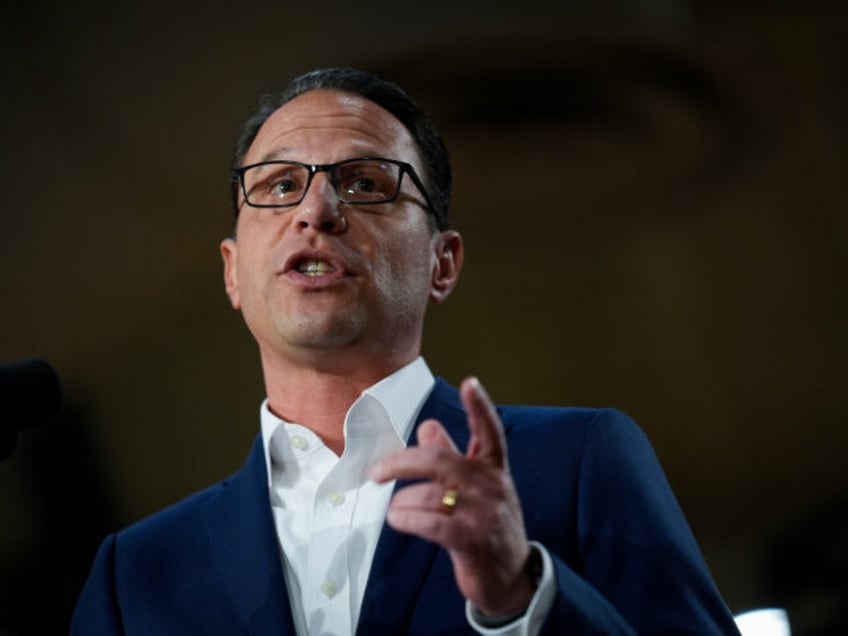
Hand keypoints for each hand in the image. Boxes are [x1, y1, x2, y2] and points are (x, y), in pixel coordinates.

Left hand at [371, 377, 533, 616]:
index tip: (470, 382)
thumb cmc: (489, 524)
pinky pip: (430, 523)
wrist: (512, 576)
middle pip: (439, 460)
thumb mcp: (476, 487)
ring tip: (396, 509)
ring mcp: (483, 513)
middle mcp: (491, 486)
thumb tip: (427, 426)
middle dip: (401, 462)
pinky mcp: (470, 540)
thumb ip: (452, 455)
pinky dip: (406, 518)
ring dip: (401, 501)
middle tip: (378, 471)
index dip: (480, 406)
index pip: (489, 431)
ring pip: (429, 494)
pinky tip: (397, 519)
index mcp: (493, 468)